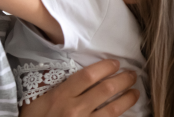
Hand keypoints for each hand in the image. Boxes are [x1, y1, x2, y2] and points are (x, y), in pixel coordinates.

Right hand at [19, 60, 139, 116]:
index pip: (88, 76)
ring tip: (135, 92)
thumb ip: (55, 86)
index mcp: (61, 96)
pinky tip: (125, 112)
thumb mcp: (39, 99)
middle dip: (122, 80)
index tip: (115, 63)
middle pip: (105, 90)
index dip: (105, 67)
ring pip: (112, 110)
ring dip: (127, 99)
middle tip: (132, 74)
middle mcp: (74, 110)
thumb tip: (73, 72)